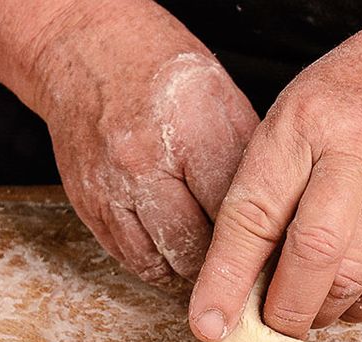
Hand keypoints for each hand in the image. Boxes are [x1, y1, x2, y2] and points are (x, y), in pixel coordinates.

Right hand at [33, 2, 257, 282]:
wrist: (89, 52)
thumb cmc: (165, 76)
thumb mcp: (223, 103)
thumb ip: (245, 166)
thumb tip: (274, 224)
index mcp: (190, 132)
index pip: (232, 214)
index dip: (256, 241)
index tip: (269, 255)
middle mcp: (143, 163)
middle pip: (195, 248)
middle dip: (222, 264)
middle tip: (241, 265)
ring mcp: (109, 188)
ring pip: (160, 264)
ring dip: (188, 270)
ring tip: (208, 261)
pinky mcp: (87, 206)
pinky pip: (129, 259)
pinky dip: (157, 262)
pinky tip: (175, 251)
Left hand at [188, 9, 361, 339]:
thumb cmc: (350, 101)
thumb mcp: (293, 119)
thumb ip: (265, 187)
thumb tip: (232, 278)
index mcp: (301, 126)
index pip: (254, 214)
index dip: (226, 277)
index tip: (208, 323)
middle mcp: (352, 158)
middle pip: (313, 253)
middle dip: (284, 308)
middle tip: (265, 330)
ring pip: (352, 279)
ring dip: (318, 312)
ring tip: (301, 311)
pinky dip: (354, 306)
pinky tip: (338, 296)